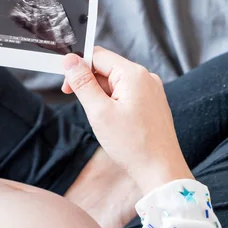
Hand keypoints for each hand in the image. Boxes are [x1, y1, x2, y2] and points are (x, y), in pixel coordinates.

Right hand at [62, 47, 192, 193]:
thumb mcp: (99, 112)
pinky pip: (125, 94)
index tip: (66, 87)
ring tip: (104, 121)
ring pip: (115, 83)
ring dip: (101, 96)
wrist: (161, 172)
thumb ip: (83, 83)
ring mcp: (151, 90)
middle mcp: (145, 77)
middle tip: (84, 108)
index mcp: (134, 74)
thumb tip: (69, 60)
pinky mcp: (151, 103)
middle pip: (106, 68)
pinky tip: (114, 123)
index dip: (78, 67)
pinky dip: (113, 104)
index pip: (98, 56)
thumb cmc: (133, 145)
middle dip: (89, 84)